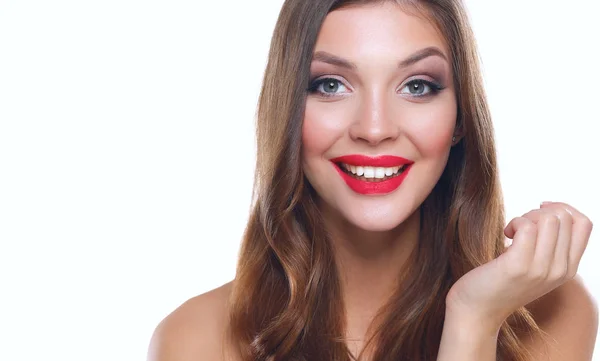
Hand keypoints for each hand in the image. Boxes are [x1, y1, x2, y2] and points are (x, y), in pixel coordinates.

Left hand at [445, 202, 592, 328]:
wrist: (478, 310)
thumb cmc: (502, 282)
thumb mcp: (537, 267)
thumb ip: (552, 247)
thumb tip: (553, 210)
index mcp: (568, 269)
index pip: (584, 224)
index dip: (563, 207)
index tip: (540, 211)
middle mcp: (560, 271)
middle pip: (565, 217)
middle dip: (539, 212)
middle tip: (520, 227)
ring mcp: (541, 269)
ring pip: (549, 219)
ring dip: (526, 217)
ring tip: (513, 232)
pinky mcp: (518, 266)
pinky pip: (526, 227)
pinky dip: (515, 223)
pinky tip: (506, 235)